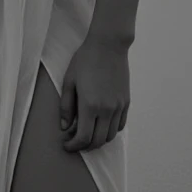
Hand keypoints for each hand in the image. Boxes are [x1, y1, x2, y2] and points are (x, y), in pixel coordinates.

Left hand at [59, 35, 129, 152]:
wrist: (108, 45)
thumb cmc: (85, 60)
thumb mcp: (69, 81)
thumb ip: (66, 106)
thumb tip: (65, 127)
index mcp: (90, 105)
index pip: (83, 138)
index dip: (74, 146)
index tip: (66, 144)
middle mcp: (107, 110)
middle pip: (98, 141)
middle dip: (85, 147)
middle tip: (75, 142)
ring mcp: (118, 106)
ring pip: (110, 136)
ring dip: (98, 140)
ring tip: (87, 134)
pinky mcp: (126, 102)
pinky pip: (120, 125)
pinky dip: (110, 131)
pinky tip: (101, 125)